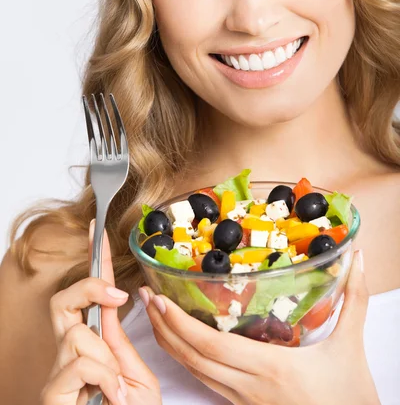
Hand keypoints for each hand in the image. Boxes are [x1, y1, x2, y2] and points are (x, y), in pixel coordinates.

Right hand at [40, 221, 161, 404]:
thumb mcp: (132, 375)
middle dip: (87, 290)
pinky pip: (79, 364)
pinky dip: (104, 379)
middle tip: (116, 297)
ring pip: (75, 334)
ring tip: (118, 387)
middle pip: (61, 302)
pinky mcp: (52, 395)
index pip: (88, 297)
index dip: (93, 265)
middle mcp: (69, 357)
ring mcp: (58, 376)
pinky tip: (113, 397)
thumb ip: (120, 340)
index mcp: (92, 348)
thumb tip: (121, 300)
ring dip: (105, 357)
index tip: (98, 233)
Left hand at [143, 250, 379, 404]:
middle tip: (147, 299)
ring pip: (196, 374)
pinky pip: (207, 384)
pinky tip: (183, 345)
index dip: (179, 324)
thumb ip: (354, 299)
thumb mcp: (351, 346)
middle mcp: (249, 387)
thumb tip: (355, 258)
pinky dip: (188, 362)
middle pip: (193, 359)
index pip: (211, 346)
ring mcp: (244, 401)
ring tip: (156, 317)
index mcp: (271, 368)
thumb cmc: (350, 396)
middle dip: (164, 328)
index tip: (159, 299)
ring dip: (171, 345)